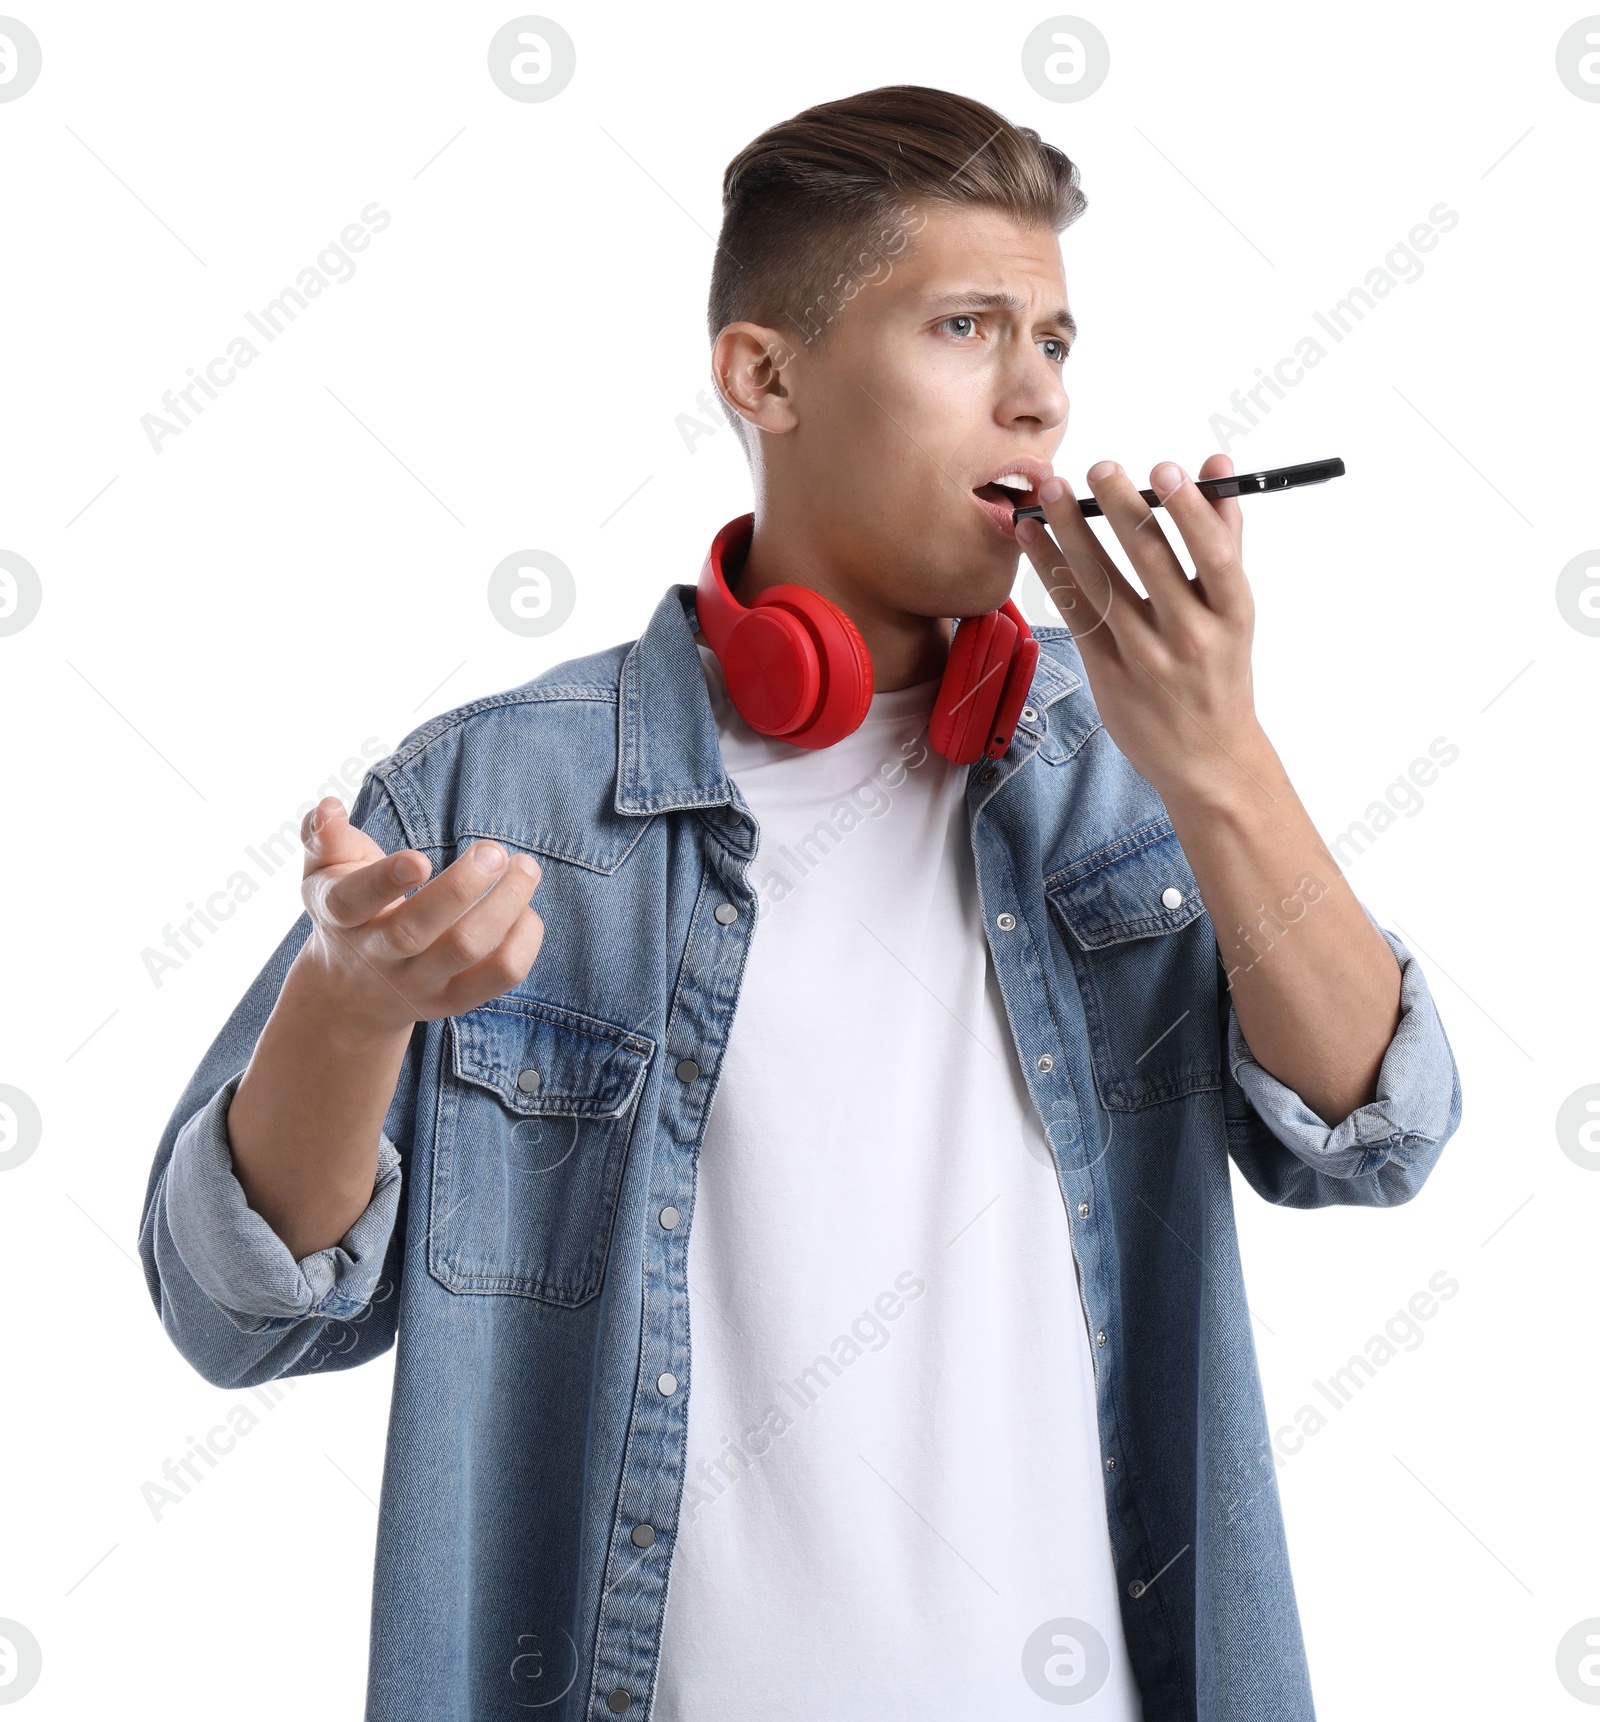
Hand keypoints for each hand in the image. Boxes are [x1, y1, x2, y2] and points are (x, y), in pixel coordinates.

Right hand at [294, 794, 545, 1034]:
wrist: (353, 993)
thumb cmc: (349, 912)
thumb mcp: (322, 875)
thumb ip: (324, 838)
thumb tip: (329, 806)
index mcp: (341, 916)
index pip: (355, 901)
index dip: (385, 881)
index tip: (419, 859)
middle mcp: (379, 955)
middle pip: (415, 930)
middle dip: (460, 887)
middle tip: (494, 850)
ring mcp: (419, 983)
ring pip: (465, 948)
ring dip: (505, 905)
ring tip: (525, 867)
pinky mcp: (455, 999)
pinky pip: (500, 975)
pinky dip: (524, 939)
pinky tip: (526, 909)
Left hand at [1016, 452, 1273, 811]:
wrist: (1205, 757)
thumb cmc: (1220, 671)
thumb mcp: (1234, 609)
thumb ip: (1224, 534)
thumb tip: (1217, 465)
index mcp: (1232, 614)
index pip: (1215, 555)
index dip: (1190, 511)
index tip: (1165, 469)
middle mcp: (1191, 636)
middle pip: (1152, 562)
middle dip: (1122, 509)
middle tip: (1101, 467)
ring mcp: (1146, 658)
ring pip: (1103, 583)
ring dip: (1072, 531)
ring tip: (1054, 489)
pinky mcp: (1107, 673)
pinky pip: (1074, 611)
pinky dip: (1050, 568)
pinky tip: (1033, 535)